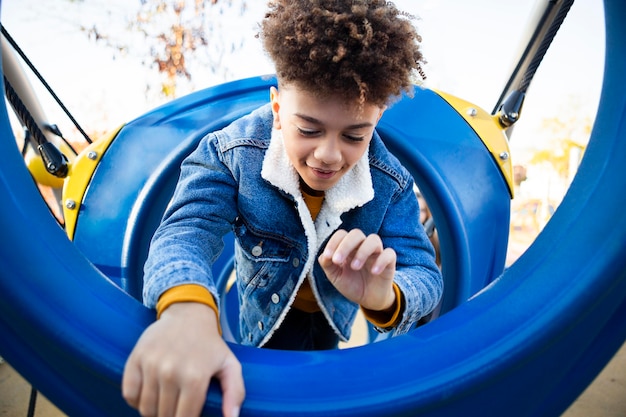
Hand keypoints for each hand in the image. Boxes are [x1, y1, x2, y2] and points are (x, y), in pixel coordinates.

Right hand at [122, 303, 244, 416]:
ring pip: (146, 409)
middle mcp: (171, 372)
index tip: (188, 415)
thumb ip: (235, 393)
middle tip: (178, 408)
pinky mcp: (136, 359)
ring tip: (165, 404)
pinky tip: (149, 395)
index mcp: (195, 378)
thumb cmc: (210, 344)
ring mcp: (151, 365)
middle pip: (164, 416)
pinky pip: (129, 394)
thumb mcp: (230, 365)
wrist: (188, 314)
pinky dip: (136, 401)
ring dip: (154, 412)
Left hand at [318, 229, 396, 310]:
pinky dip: (382, 260)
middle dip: (345, 245)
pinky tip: (374, 272)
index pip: (341, 234)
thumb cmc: (351, 284)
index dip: (333, 242)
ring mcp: (376, 253)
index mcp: (348, 247)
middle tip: (337, 260)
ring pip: (373, 239)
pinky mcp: (389, 262)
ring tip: (354, 267)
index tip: (328, 257)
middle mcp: (362, 246)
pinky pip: (389, 254)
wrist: (369, 300)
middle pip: (356, 233)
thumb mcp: (335, 277)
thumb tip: (324, 255)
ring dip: (362, 251)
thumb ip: (327, 265)